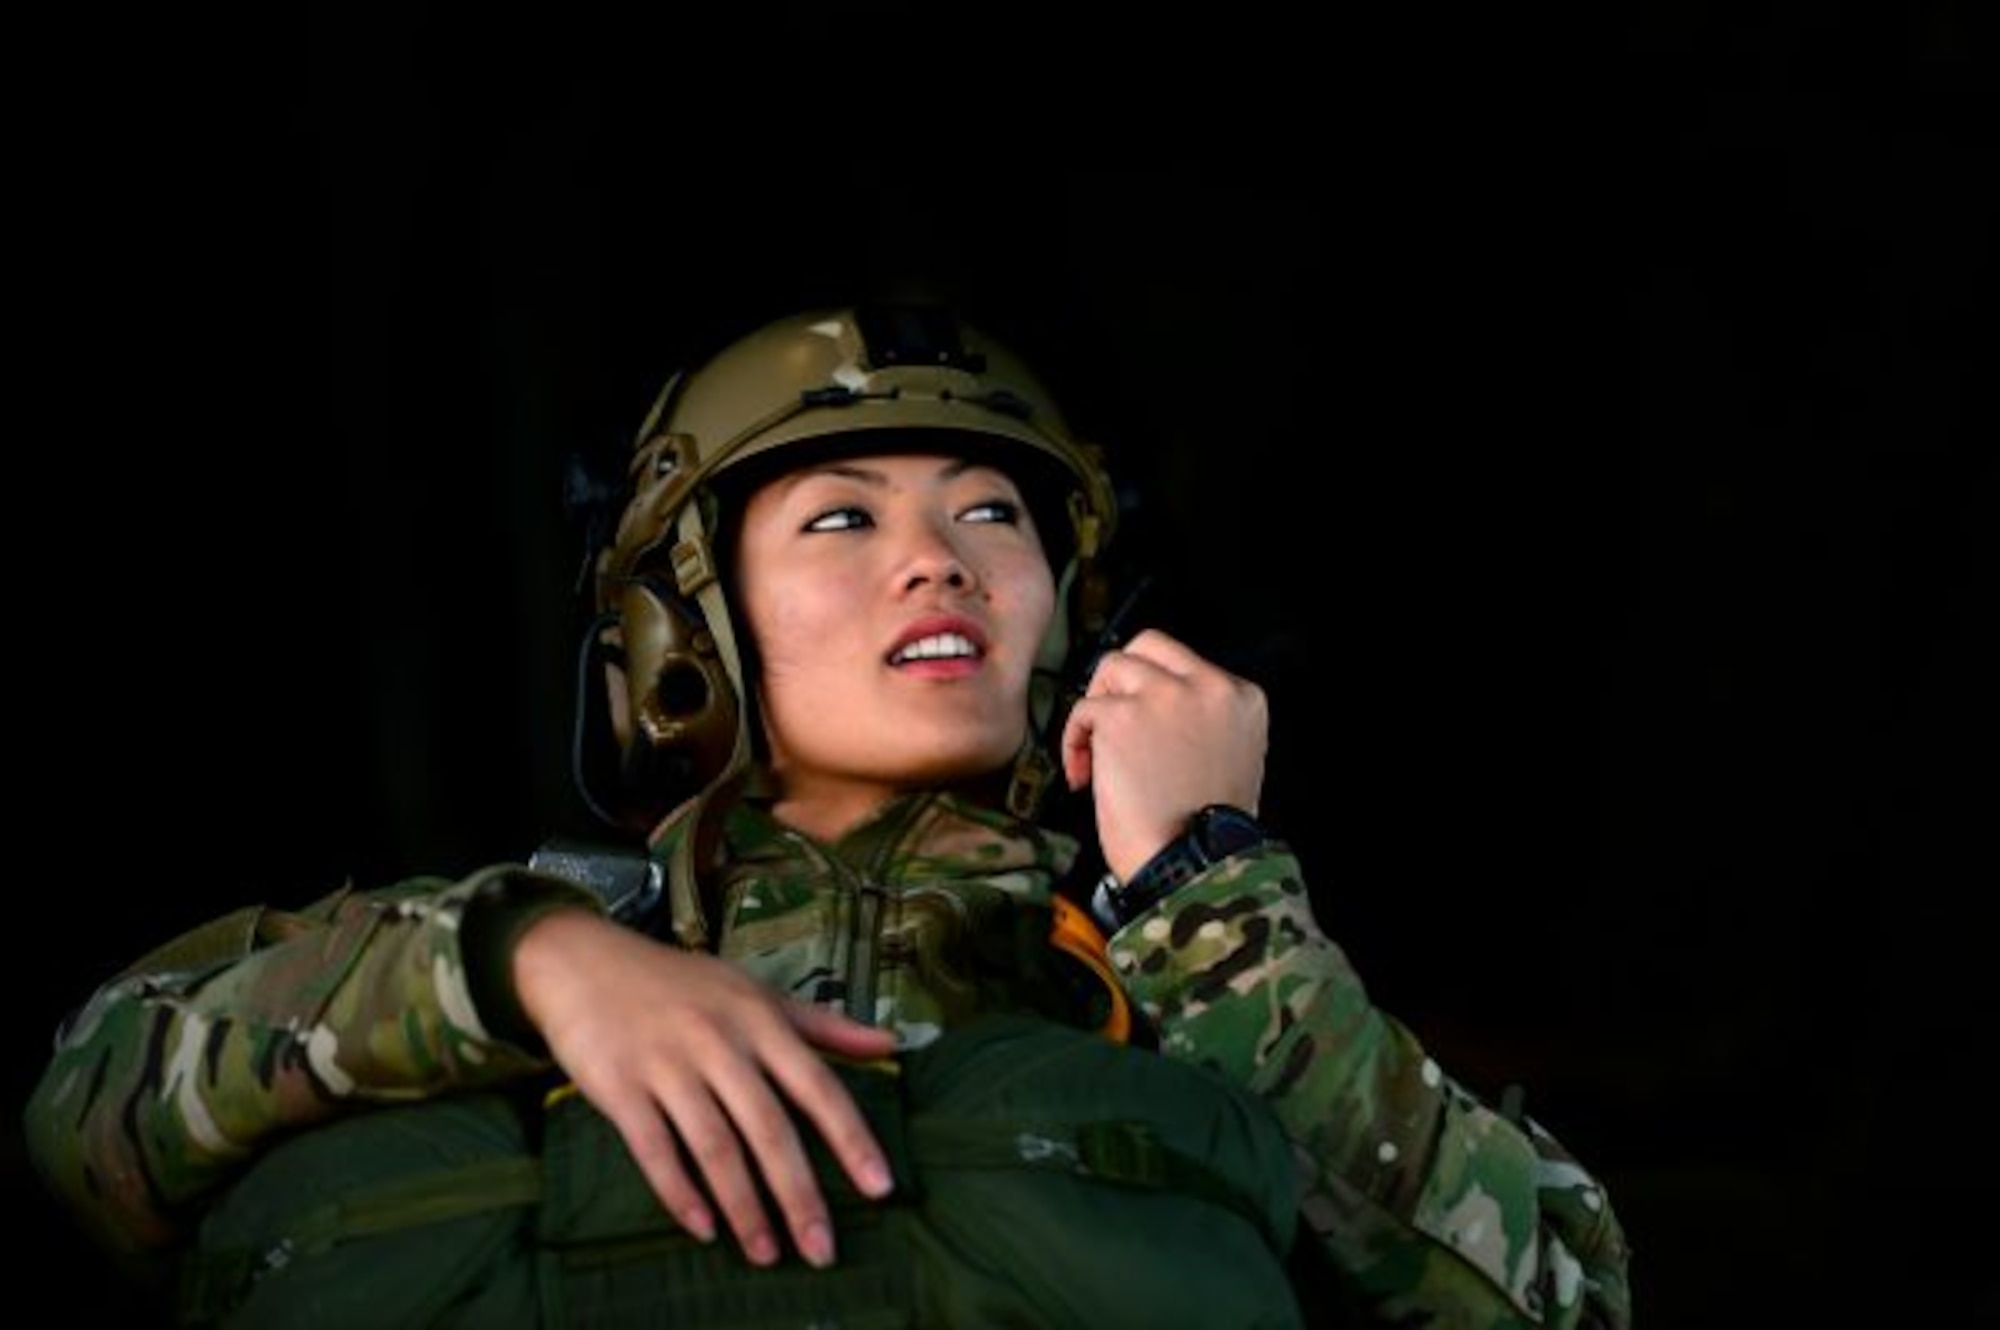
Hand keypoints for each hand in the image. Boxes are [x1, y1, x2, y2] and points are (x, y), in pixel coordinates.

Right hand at [510, 910, 898, 1268]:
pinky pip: (653, 1148)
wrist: (584, 962)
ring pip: (714, 1146)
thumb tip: (890, 1043)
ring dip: (744, 1206)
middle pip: (768, 1128)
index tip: (879, 1187)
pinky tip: (703, 1228)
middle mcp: (718, 1043)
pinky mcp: (619, 1086)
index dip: (851, 1138)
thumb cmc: (682, 984)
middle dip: (798, 1194)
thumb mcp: (755, 992)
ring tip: (766, 1253)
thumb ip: (821, 1024)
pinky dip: (679, 1191)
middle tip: (821, 1250)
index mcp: (759, 1021)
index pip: (817, 1086)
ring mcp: (667, 1065)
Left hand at [1058, 626, 1269, 881]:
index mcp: (1244, 698)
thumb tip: (1159, 713)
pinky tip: (1086, 777)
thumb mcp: (1232, 762)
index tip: (1144, 729)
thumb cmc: (1206, 834)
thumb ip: (1205, 723)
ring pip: (1112, 667)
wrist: (1193, 866)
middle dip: (1122, 679)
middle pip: (1150, 645)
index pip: (1188, 664)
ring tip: (1099, 755)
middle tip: (1112, 722)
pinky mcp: (1123, 716)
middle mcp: (1209, 687)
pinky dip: (1074, 742)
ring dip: (1097, 709)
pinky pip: (1083, 708)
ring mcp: (1165, 696)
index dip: (1156, 692)